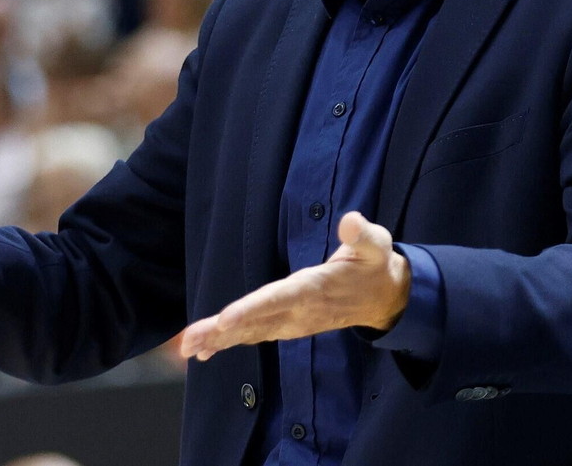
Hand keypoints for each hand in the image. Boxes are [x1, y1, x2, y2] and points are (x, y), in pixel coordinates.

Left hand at [178, 211, 409, 360]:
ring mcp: (293, 323)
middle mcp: (299, 311)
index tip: (225, 320)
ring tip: (189, 348)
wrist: (383, 299)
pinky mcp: (288, 326)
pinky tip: (204, 350)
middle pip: (255, 322)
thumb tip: (351, 221)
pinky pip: (255, 335)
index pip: (279, 299)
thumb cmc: (373, 265)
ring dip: (218, 340)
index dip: (251, 309)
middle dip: (221, 331)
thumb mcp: (376, 245)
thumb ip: (363, 235)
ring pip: (251, 332)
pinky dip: (229, 342)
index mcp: (315, 289)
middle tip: (188, 342)